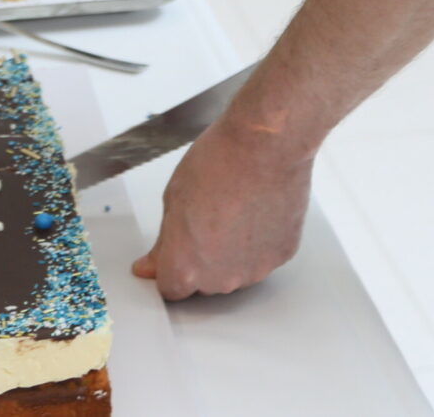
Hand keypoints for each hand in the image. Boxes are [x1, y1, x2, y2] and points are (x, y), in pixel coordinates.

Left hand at [131, 119, 311, 299]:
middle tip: (207, 218)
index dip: (172, 266)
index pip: (172, 288)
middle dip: (202, 258)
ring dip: (232, 252)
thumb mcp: (173, 199)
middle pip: (205, 283)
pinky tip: (257, 210)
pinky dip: (259, 241)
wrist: (265, 146)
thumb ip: (163, 242)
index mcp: (186, 268)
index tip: (176, 250)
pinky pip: (263, 257)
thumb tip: (152, 265)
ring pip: (236, 271)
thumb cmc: (219, 163)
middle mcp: (221, 279)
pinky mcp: (281, 256)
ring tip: (235, 209)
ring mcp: (254, 270)